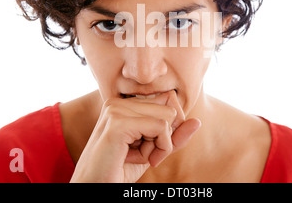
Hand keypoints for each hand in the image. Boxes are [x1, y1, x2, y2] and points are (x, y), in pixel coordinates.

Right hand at [70, 90, 200, 182]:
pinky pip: (161, 127)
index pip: (166, 100)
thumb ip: (172, 136)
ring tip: (139, 157)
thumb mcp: (151, 152)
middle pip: (169, 108)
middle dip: (164, 137)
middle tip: (144, 155)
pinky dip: (161, 148)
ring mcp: (115, 110)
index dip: (167, 128)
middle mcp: (116, 102)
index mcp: (121, 104)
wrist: (94, 190)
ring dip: (161, 144)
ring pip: (167, 116)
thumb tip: (197, 121)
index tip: (151, 148)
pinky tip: (144, 160)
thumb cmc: (118, 172)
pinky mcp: (118, 123)